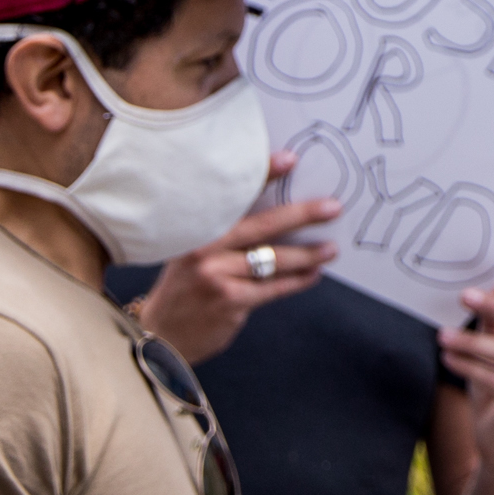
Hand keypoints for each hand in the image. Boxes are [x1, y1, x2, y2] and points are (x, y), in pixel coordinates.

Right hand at [131, 155, 340, 363]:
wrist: (161, 335)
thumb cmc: (186, 286)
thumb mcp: (194, 251)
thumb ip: (227, 233)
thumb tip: (281, 214)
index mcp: (197, 230)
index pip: (234, 196)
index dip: (264, 175)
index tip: (290, 159)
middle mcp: (205, 249)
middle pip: (263, 225)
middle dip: (302, 215)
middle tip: (333, 208)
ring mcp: (217, 275)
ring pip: (274, 259)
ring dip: (307, 255)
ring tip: (330, 249)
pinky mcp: (230, 301)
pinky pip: (273, 287)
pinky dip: (296, 281)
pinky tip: (312, 274)